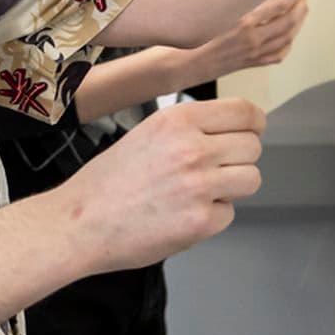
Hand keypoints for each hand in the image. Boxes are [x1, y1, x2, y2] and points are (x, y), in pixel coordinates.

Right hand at [55, 97, 264, 274]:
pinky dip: (212, 217)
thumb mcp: (148, 133)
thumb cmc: (108, 181)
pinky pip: (229, 214)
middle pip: (253, 146)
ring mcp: (200, 186)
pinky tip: (183, 214)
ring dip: (232, 187)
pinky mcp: (201, 222)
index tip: (252, 130)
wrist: (81, 221)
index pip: (244, 112)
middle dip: (240, 158)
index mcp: (178, 120)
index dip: (253, 123)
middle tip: (217, 168)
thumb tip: (232, 130)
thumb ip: (189, 129)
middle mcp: (192, 148)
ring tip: (201, 191)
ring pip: (251, 179)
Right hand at [185, 0, 309, 83]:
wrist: (181, 65)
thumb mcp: (212, 9)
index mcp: (244, 23)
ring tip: (303, 8)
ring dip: (299, 21)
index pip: (281, 4)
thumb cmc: (189, 36)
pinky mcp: (250, 63)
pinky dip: (288, 43)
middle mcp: (253, 39)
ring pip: (288, 37)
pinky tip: (289, 36)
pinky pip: (278, 54)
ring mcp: (254, 53)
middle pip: (290, 20)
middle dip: (302, 3)